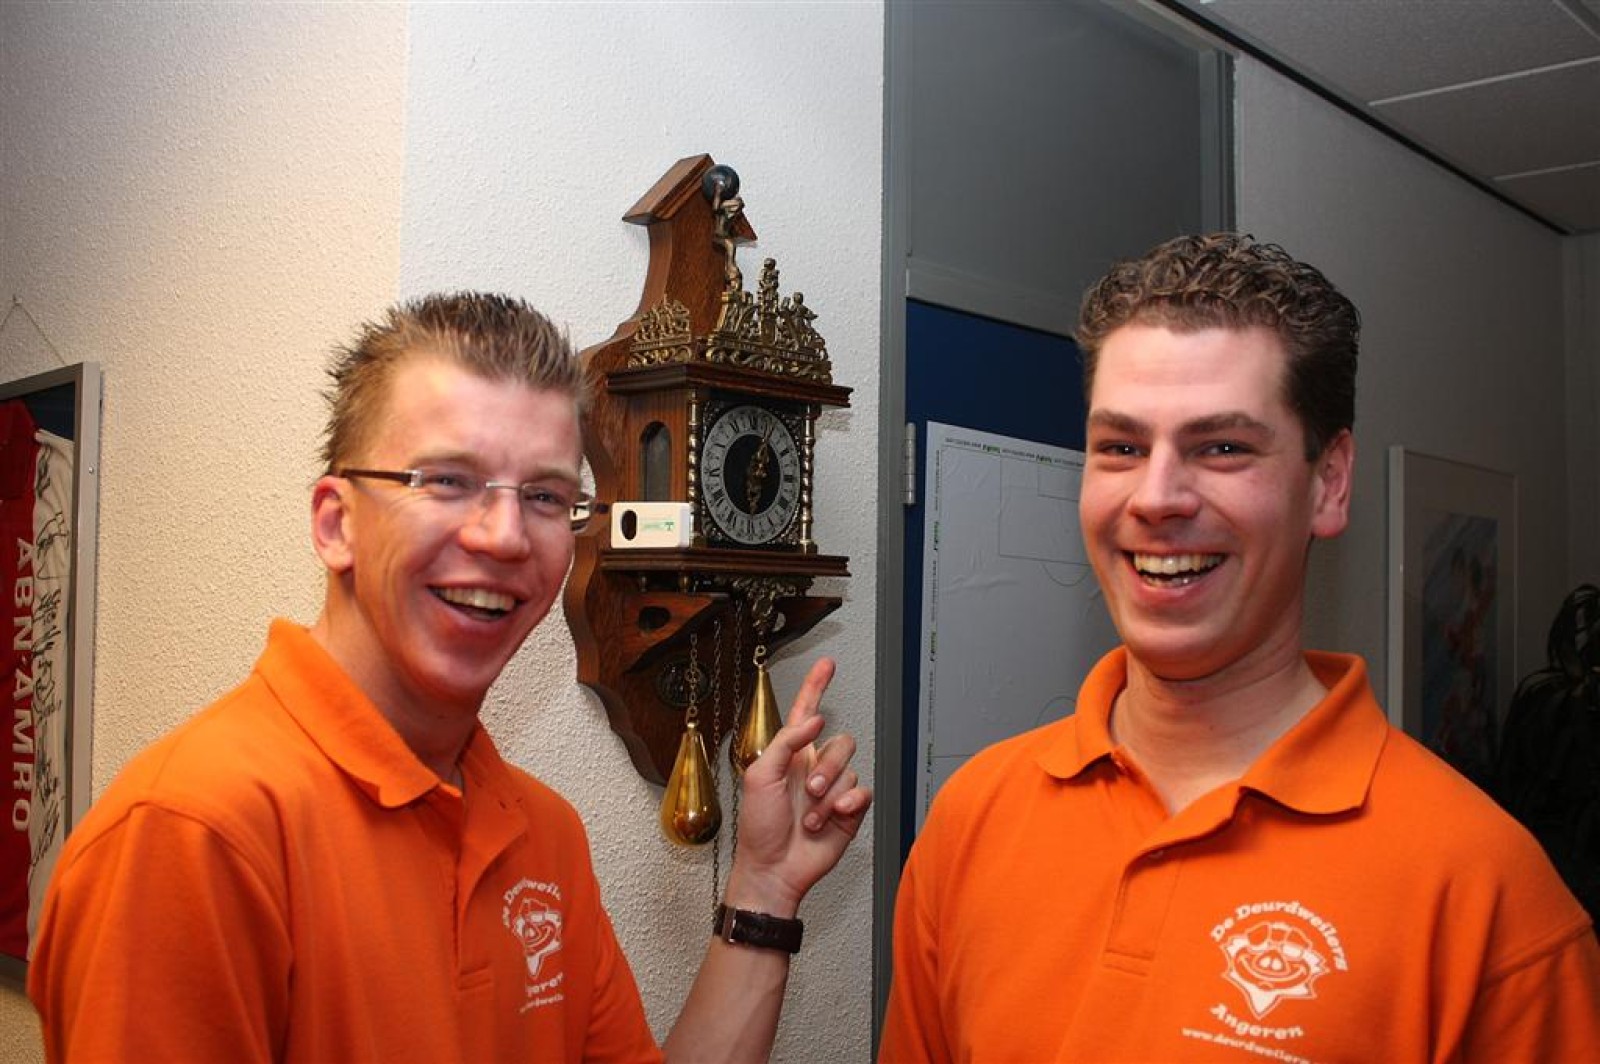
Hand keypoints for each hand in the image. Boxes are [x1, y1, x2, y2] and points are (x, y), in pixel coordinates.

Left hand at [725, 658, 871, 915]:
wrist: (775, 868)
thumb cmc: (759, 826)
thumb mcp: (760, 775)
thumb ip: (786, 742)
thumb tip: (815, 720)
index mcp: (790, 755)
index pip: (806, 712)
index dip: (816, 686)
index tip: (827, 664)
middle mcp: (814, 767)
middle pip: (840, 742)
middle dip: (827, 765)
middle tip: (808, 790)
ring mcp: (832, 788)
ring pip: (850, 768)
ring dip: (829, 792)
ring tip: (811, 815)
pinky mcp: (849, 810)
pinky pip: (863, 791)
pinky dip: (847, 803)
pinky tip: (832, 817)